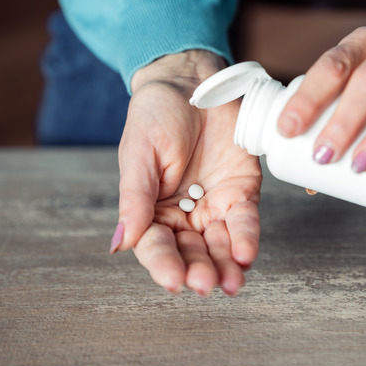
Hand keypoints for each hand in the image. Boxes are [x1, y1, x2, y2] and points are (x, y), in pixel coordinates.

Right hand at [111, 50, 262, 296]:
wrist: (191, 82)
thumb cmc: (155, 115)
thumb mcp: (138, 155)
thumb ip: (134, 200)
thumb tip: (119, 246)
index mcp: (151, 211)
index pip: (156, 246)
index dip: (164, 265)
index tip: (173, 281)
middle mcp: (183, 215)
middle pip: (190, 252)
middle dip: (199, 270)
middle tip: (205, 284)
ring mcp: (214, 205)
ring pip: (220, 245)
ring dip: (225, 265)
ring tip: (230, 282)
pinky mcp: (242, 192)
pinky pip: (245, 221)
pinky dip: (246, 238)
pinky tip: (245, 254)